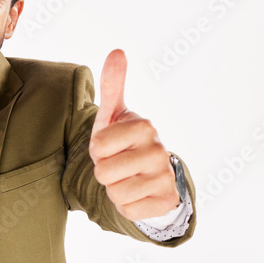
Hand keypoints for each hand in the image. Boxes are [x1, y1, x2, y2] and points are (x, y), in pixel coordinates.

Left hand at [88, 49, 179, 220]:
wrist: (150, 173)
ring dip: (115, 190)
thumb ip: (113, 85)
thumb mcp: (114, 115)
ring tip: (127, 179)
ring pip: (116, 194)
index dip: (98, 151)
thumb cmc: (124, 142)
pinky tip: (138, 194)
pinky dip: (128, 207)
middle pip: (104, 172)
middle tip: (118, 165)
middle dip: (105, 172)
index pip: (98, 146)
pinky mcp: (166, 201)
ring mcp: (165, 177)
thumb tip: (117, 51)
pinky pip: (129, 211)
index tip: (111, 147)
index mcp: (145, 126)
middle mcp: (159, 150)